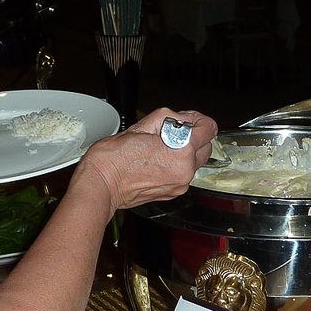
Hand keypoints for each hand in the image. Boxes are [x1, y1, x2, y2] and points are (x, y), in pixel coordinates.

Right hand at [74, 107, 218, 210]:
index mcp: (181, 153)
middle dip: (194, 136)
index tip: (189, 120)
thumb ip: (170, 117)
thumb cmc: (115, 158)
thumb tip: (183, 119)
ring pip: (195, 162)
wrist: (101, 183)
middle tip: (173, 131)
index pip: (209, 129)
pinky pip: (184, 174)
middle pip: (206, 147)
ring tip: (161, 147)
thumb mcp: (143, 124)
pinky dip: (177, 165)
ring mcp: (179, 185)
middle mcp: (184, 172)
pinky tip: (158, 159)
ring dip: (186, 152)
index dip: (199, 120)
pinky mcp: (172, 193)